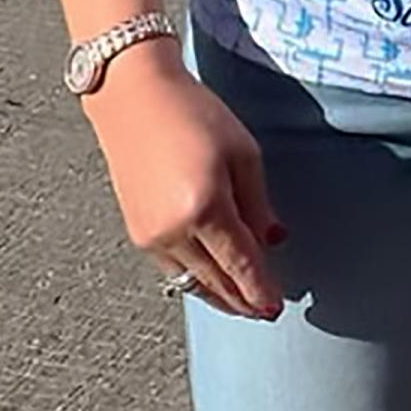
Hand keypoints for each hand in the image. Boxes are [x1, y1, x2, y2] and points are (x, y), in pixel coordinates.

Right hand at [85, 54, 283, 319]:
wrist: (135, 99)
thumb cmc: (194, 115)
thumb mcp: (243, 153)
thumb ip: (258, 204)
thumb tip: (273, 241)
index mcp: (204, 208)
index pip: (240, 264)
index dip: (260, 289)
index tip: (275, 307)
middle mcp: (173, 230)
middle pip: (215, 280)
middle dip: (241, 300)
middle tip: (264, 311)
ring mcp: (150, 235)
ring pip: (190, 281)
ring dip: (217, 295)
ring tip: (242, 304)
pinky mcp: (136, 232)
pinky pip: (172, 268)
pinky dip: (194, 279)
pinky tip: (210, 280)